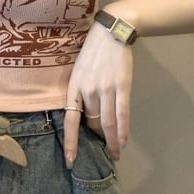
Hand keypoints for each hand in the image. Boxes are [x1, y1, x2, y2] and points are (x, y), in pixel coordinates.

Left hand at [63, 21, 133, 167]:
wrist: (111, 32)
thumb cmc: (93, 52)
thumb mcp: (79, 71)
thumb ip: (81, 92)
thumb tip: (86, 115)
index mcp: (73, 87)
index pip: (70, 121)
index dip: (71, 142)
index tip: (71, 161)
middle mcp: (88, 90)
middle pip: (91, 123)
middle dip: (97, 137)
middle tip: (102, 149)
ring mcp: (106, 88)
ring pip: (107, 123)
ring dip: (111, 141)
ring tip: (115, 154)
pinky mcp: (122, 86)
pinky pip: (122, 114)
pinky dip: (123, 131)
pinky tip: (123, 142)